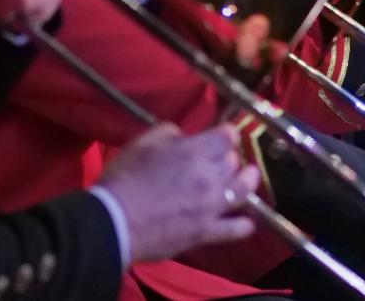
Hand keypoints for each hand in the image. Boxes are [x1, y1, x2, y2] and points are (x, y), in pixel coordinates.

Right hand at [98, 123, 259, 261]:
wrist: (115, 221)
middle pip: (234, 161)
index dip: (226, 133)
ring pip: (243, 191)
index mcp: (194, 152)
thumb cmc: (124, 177)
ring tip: (249, 177)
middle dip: (230, 156)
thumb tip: (183, 138)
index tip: (223, 134)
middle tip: (222, 157)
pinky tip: (247, 221)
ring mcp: (211, 207)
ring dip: (248, 181)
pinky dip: (244, 224)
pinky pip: (235, 229)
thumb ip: (168, 134)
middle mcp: (210, 177)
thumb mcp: (141, 143)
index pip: (227, 136)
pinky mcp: (207, 232)